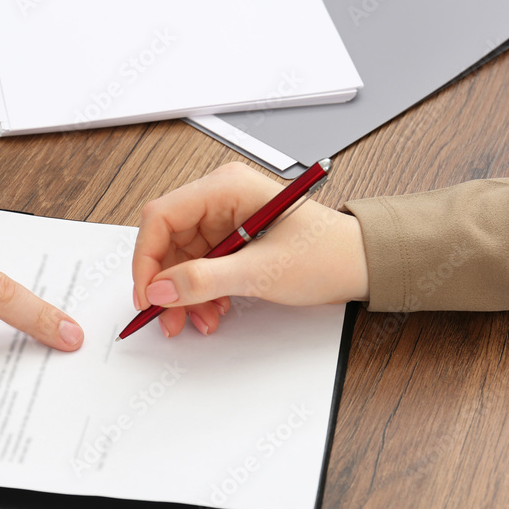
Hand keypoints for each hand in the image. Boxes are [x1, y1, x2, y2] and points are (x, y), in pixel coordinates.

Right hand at [132, 162, 368, 336]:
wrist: (362, 264)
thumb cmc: (327, 255)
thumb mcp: (262, 272)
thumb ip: (205, 281)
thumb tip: (159, 289)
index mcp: (226, 187)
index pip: (161, 216)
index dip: (146, 258)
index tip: (147, 295)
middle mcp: (221, 198)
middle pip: (167, 240)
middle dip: (166, 283)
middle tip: (168, 319)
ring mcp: (226, 219)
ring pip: (181, 259)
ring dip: (184, 294)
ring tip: (199, 320)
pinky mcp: (233, 240)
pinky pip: (200, 267)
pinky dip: (201, 293)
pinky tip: (214, 311)